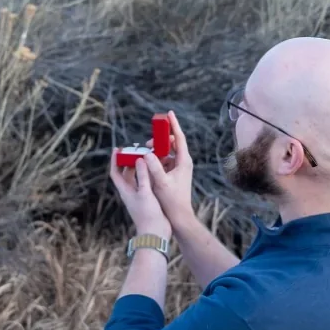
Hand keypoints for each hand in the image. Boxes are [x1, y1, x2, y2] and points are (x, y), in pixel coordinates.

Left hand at [109, 152, 172, 242]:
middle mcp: (130, 192)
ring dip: (140, 167)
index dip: (115, 160)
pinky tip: (156, 169)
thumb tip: (139, 159)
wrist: (155, 233)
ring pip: (137, 177)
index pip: (115, 173)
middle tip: (136, 149)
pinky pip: (146, 182)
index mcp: (125, 191)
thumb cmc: (148, 214)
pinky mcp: (148, 198)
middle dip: (129, 161)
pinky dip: (149, 174)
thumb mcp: (145, 192)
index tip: (117, 149)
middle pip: (126, 173)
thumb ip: (142, 176)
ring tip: (147, 156)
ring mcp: (139, 195)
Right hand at [146, 111, 193, 226]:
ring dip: (157, 151)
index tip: (168, 113)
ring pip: (167, 152)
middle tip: (148, 143)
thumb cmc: (172, 201)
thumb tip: (147, 153)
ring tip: (146, 155)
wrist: (180, 217)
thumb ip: (154, 167)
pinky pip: (165, 161)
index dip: (173, 125)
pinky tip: (148, 164)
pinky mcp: (174, 174)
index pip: (179, 138)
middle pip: (172, 143)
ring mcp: (179, 168)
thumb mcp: (160, 183)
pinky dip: (156, 159)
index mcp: (183, 161)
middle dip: (160, 140)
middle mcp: (183, 162)